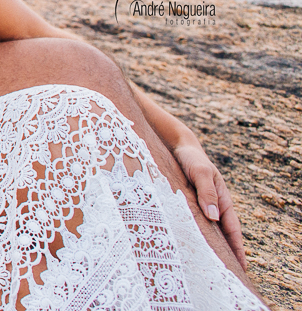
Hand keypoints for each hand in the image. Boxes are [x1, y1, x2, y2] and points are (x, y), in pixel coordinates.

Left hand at [173, 142, 246, 270]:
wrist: (178, 146)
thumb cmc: (192, 159)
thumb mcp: (201, 173)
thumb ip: (207, 193)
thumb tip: (214, 218)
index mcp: (222, 201)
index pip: (232, 230)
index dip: (237, 249)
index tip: (240, 267)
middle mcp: (213, 206)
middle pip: (221, 234)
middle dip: (224, 252)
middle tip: (223, 273)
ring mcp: (200, 206)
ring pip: (205, 230)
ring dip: (206, 245)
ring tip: (205, 265)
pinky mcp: (186, 203)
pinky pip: (191, 222)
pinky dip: (192, 233)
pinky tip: (186, 244)